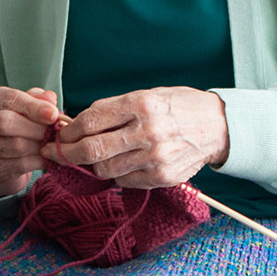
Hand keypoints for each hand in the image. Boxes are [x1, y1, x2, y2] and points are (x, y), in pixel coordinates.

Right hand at [0, 86, 59, 196]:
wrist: (3, 159)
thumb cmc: (19, 123)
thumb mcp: (28, 105)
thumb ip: (39, 99)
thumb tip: (51, 98)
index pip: (9, 99)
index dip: (34, 106)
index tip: (53, 114)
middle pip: (6, 122)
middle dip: (36, 127)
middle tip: (54, 130)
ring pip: (16, 145)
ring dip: (40, 144)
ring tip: (53, 142)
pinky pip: (21, 164)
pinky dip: (39, 160)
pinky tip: (49, 156)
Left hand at [46, 87, 229, 188]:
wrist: (217, 126)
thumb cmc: (179, 106)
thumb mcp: (147, 95)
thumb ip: (114, 109)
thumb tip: (78, 123)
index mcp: (141, 104)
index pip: (91, 121)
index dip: (69, 130)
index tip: (60, 134)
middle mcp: (148, 131)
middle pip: (92, 150)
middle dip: (68, 153)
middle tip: (58, 153)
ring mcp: (155, 158)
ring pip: (105, 169)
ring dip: (94, 164)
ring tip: (96, 156)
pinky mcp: (162, 177)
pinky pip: (125, 180)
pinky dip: (117, 173)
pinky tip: (124, 162)